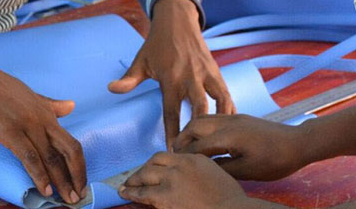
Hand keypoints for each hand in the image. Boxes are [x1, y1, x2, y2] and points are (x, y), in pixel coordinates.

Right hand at [0, 37, 86, 204]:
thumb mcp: (28, 94)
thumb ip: (50, 105)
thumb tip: (71, 106)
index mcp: (47, 112)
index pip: (71, 142)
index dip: (79, 165)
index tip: (80, 181)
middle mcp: (42, 119)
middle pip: (69, 151)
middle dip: (76, 176)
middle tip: (78, 196)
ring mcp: (27, 125)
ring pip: (51, 158)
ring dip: (61, 181)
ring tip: (66, 199)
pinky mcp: (9, 132)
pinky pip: (30, 157)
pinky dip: (39, 175)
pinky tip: (45, 189)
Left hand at [107, 0, 234, 148]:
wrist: (177, 20)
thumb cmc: (157, 43)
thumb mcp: (141, 60)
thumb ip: (129, 79)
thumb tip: (111, 89)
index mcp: (171, 78)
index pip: (172, 111)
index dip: (173, 133)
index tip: (173, 151)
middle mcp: (191, 77)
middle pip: (200, 109)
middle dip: (199, 132)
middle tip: (197, 153)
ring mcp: (206, 73)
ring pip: (220, 101)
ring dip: (220, 122)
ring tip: (220, 142)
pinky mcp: (217, 71)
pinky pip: (226, 93)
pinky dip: (230, 109)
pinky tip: (231, 125)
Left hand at [119, 152, 251, 208]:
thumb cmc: (230, 201)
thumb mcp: (216, 176)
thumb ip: (200, 172)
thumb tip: (188, 180)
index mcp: (195, 158)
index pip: (171, 155)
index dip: (159, 162)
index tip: (154, 169)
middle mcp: (181, 164)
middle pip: (155, 161)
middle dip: (144, 169)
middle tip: (137, 177)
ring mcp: (172, 179)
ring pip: (145, 174)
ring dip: (133, 180)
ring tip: (126, 185)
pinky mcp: (164, 196)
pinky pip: (142, 193)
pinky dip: (131, 192)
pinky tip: (124, 193)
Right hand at [174, 114, 308, 180]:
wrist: (298, 143)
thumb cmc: (276, 160)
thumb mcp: (248, 171)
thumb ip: (223, 168)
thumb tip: (204, 168)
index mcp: (229, 136)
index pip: (197, 145)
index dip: (185, 155)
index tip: (175, 164)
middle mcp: (229, 122)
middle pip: (195, 125)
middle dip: (183, 138)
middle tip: (175, 153)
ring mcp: (235, 118)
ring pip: (204, 118)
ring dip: (192, 131)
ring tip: (186, 146)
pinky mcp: (241, 118)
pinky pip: (215, 118)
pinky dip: (203, 127)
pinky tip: (205, 138)